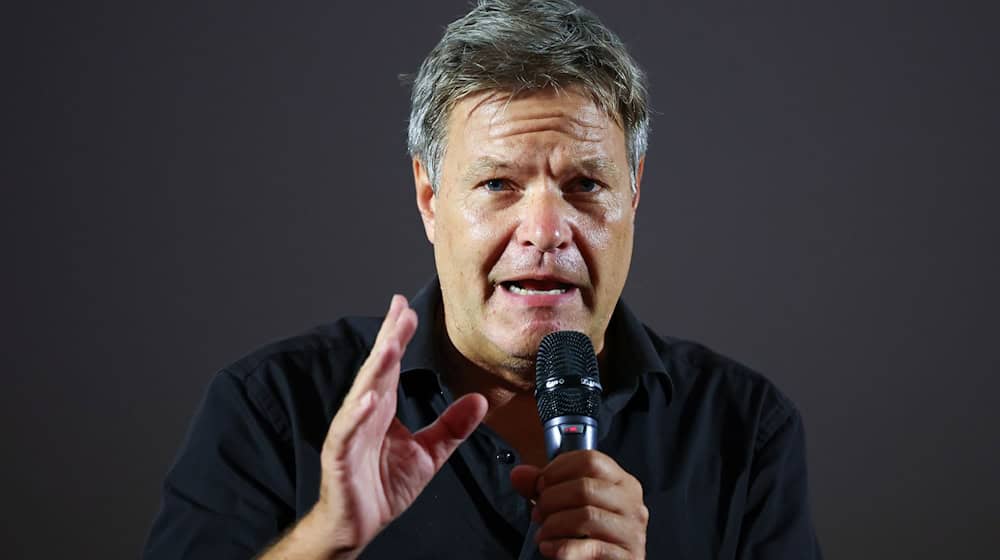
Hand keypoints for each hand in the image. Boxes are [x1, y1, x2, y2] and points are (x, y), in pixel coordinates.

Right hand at [312, 295, 487, 555]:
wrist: (356, 524)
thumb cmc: (382, 486)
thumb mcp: (428, 454)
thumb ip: (452, 427)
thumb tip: (479, 401)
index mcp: (383, 409)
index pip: (391, 366)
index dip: (398, 337)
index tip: (405, 308)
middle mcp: (364, 414)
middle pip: (377, 371)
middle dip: (388, 340)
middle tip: (400, 311)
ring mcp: (350, 433)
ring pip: (361, 395)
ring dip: (374, 370)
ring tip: (389, 346)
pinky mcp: (340, 457)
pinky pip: (348, 432)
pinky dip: (357, 415)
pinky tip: (370, 399)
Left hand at [511, 451, 648, 559]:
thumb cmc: (588, 536)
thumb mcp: (566, 506)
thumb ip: (543, 487)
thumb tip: (519, 474)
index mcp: (621, 483)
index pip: (591, 460)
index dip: (558, 470)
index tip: (540, 484)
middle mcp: (632, 504)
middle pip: (586, 487)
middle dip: (551, 500)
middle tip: (538, 513)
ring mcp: (632, 531)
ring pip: (586, 516)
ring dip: (554, 525)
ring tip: (543, 533)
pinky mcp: (626, 557)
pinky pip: (588, 547)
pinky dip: (561, 548)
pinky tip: (550, 548)